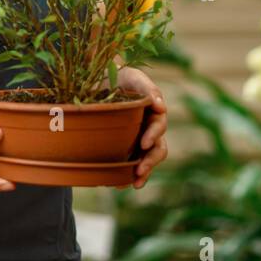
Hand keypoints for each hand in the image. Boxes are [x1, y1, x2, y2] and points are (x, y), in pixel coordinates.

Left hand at [115, 67, 167, 189]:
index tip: (144, 144)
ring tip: (133, 184)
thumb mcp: (134, 76)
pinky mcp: (124, 147)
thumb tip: (162, 107)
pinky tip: (117, 184)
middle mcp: (149, 129)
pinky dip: (126, 176)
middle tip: (139, 170)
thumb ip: (148, 88)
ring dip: (142, 173)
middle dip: (150, 162)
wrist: (99, 79)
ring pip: (146, 160)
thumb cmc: (120, 76)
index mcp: (154, 113)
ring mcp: (137, 139)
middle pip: (157, 149)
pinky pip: (129, 164)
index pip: (159, 128)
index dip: (153, 136)